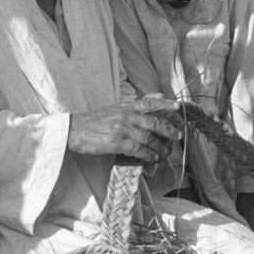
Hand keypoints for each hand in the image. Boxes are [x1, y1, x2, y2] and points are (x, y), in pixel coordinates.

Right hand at [69, 96, 183, 164]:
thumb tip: (159, 95)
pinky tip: (152, 158)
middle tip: (178, 136)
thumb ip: (138, 103)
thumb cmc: (97, 120)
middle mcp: (126, 116)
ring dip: (159, 147)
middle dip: (169, 130)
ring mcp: (121, 130)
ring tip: (165, 152)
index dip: (165, 104)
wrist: (75, 130)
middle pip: (153, 122)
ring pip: (148, 138)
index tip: (178, 107)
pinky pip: (137, 150)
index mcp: (127, 106)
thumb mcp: (117, 107)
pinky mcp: (116, 143)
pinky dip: (147, 155)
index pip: (149, 102)